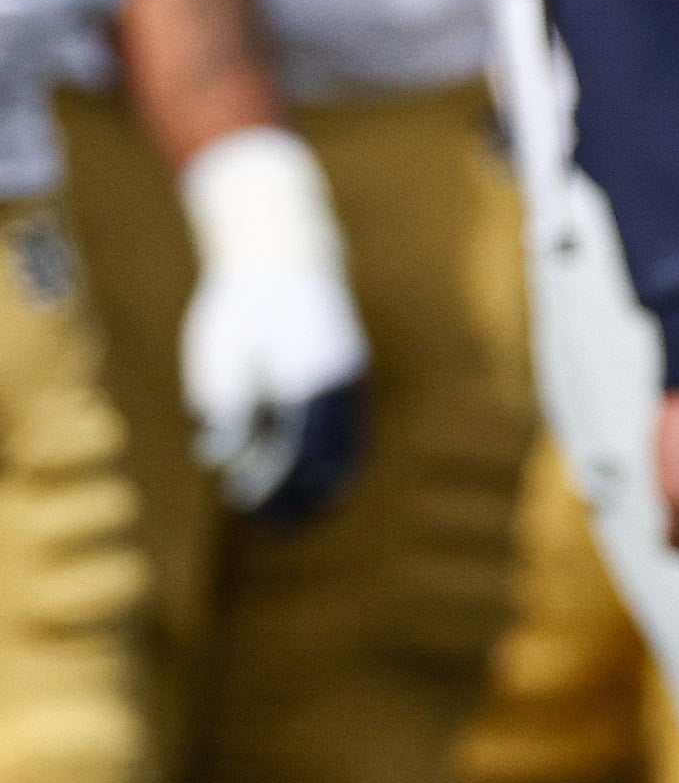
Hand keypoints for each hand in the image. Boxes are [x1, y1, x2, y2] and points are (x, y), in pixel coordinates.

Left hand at [173, 125, 363, 526]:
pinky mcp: (351, 378)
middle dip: (301, 496)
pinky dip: (337, 465)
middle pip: (329, 456)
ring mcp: (352, 380)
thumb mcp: (222, 349)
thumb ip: (230, 400)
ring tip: (295, 515)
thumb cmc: (242, 306)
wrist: (286, 258)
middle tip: (271, 524)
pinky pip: (352, 434)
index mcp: (308, 372)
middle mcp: (339, 380)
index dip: (274, 483)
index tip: (246, 503)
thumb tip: (224, 455)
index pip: (298, 447)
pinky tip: (317, 486)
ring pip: (349, 449)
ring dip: (323, 487)